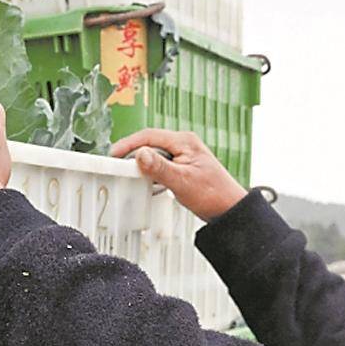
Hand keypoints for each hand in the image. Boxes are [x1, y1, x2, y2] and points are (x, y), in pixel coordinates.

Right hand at [110, 129, 245, 220]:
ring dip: (143, 163)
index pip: (149, 136)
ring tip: (129, 172)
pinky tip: (148, 181)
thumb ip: (159, 168)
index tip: (114, 154)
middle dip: (133, 152)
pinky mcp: (184, 166)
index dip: (128, 144)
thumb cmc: (213, 195)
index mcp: (184, 141)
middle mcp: (185, 144)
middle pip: (151, 142)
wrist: (230, 209)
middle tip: (117, 164)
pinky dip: (152, 171)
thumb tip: (139, 154)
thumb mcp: (182, 182)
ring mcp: (185, 155)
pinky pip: (162, 164)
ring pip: (156, 154)